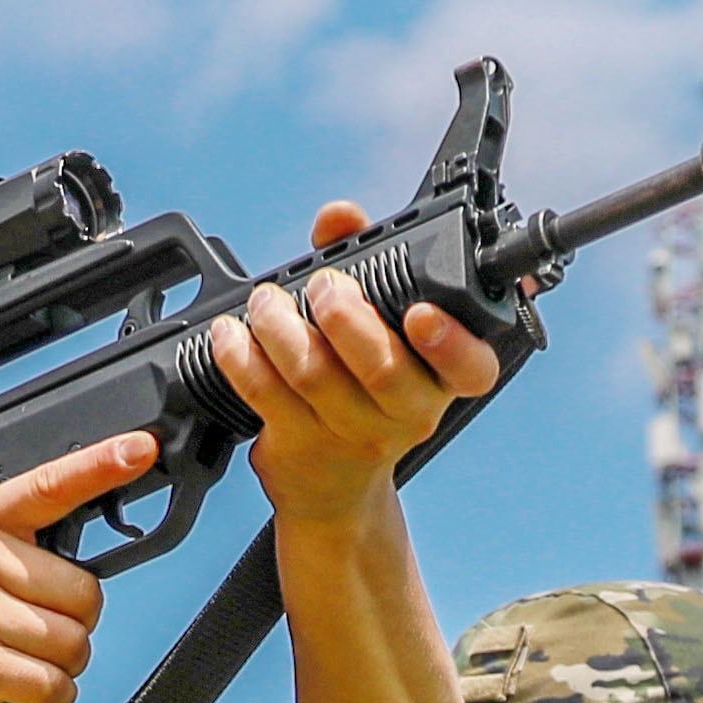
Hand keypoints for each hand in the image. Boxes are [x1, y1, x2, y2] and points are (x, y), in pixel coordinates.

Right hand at [0, 433, 147, 702]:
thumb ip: (5, 547)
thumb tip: (72, 564)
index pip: (51, 485)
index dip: (102, 465)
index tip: (141, 448)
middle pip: (86, 594)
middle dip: (73, 624)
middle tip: (32, 634)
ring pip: (73, 644)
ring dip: (61, 665)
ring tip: (18, 661)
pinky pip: (51, 684)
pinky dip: (48, 696)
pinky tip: (17, 688)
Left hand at [215, 206, 508, 532]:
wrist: (335, 488)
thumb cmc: (364, 387)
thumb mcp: (382, 328)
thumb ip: (365, 262)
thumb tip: (340, 214)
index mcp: (441, 380)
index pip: (472, 367)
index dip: (450, 341)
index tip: (419, 312)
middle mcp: (408, 412)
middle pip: (382, 369)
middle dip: (344, 316)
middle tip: (321, 285)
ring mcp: (354, 436)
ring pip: (316, 376)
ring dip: (280, 327)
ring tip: (265, 302)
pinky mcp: (301, 447)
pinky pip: (266, 394)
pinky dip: (241, 356)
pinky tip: (230, 333)